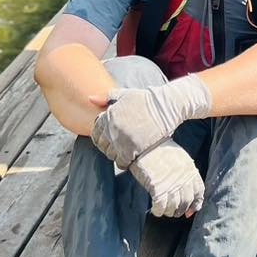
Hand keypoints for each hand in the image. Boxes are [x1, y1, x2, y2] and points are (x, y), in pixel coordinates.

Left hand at [89, 75, 210, 168]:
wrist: (166, 107)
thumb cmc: (146, 100)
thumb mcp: (126, 94)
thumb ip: (107, 97)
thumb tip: (90, 98)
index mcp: (109, 115)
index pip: (96, 131)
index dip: (101, 135)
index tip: (109, 136)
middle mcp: (113, 128)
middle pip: (102, 144)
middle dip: (108, 145)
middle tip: (118, 144)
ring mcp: (122, 140)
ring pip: (110, 154)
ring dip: (116, 154)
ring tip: (125, 150)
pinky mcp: (132, 150)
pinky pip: (121, 162)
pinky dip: (123, 162)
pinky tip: (130, 157)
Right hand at [129, 139, 205, 217]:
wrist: (145, 143)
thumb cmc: (161, 150)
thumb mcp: (180, 158)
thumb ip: (185, 173)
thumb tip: (185, 190)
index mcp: (190, 169)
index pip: (199, 191)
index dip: (195, 204)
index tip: (189, 212)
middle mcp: (183, 178)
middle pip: (186, 201)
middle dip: (180, 210)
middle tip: (173, 212)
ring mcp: (170, 184)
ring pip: (174, 207)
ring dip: (169, 212)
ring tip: (164, 210)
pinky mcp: (157, 188)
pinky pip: (161, 207)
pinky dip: (159, 211)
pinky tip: (156, 209)